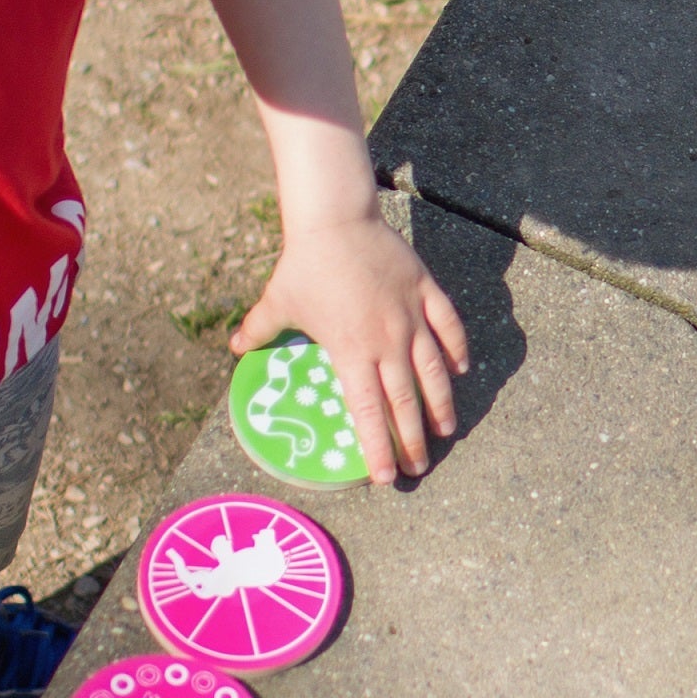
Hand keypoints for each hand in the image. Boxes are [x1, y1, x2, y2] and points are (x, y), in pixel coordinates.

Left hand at [233, 214, 469, 485]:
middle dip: (414, 441)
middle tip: (419, 468)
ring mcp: (411, 317)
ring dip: (441, 404)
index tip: (386, 477)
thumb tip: (235, 348)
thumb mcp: (277, 301)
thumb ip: (259, 329)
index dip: (377, 448)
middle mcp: (387, 342)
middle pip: (406, 402)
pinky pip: (449, 327)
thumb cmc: (304, 265)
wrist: (336, 220)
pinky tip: (461, 370)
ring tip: (446, 430)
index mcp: (351, 352)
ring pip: (434, 371)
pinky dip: (457, 350)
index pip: (368, 413)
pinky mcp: (426, 292)